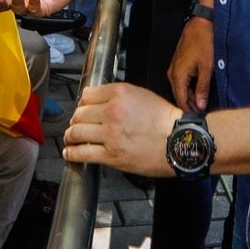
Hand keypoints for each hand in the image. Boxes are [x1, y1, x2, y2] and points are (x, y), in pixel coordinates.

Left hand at [63, 82, 179, 175]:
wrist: (180, 142)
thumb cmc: (165, 120)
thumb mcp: (141, 95)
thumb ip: (117, 95)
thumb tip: (94, 99)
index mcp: (120, 93)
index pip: (87, 95)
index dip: (83, 104)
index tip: (83, 111)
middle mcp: (112, 111)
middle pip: (79, 114)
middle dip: (75, 121)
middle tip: (76, 126)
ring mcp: (111, 134)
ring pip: (76, 132)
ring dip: (70, 136)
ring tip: (70, 139)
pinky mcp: (112, 154)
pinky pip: (83, 152)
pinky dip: (72, 153)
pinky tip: (70, 153)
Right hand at [169, 16, 213, 112]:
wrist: (202, 24)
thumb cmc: (204, 43)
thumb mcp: (206, 68)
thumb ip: (202, 89)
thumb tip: (200, 106)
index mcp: (177, 75)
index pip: (180, 100)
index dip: (189, 111)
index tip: (199, 119)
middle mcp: (172, 73)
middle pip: (179, 95)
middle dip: (190, 105)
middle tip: (203, 114)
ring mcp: (174, 68)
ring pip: (180, 89)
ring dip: (190, 97)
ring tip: (202, 105)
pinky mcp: (179, 64)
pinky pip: (182, 81)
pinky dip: (189, 88)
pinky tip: (199, 92)